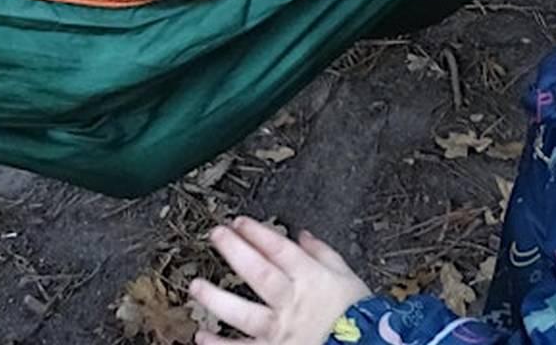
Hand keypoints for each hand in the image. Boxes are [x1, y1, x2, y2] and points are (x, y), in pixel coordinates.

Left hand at [190, 217, 370, 344]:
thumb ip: (324, 255)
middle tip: (216, 235)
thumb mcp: (348, 278)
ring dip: (217, 299)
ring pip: (244, 314)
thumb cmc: (360, 317)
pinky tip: (201, 336)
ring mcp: (280, 332)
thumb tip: (304, 236)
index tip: (239, 222)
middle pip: (259, 274)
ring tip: (196, 286)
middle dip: (236, 252)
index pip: (280, 250)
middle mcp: (292, 304)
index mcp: (311, 281)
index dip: (258, 234)